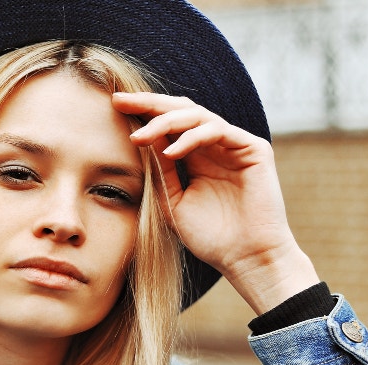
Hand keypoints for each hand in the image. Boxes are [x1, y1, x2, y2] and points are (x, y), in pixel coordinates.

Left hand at [113, 92, 318, 312]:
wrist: (244, 259)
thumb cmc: (210, 237)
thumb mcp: (172, 200)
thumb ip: (159, 170)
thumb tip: (140, 138)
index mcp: (196, 155)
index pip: (169, 123)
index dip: (143, 112)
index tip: (113, 105)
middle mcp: (216, 145)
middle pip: (182, 110)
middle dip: (149, 104)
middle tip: (121, 102)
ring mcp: (235, 145)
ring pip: (197, 116)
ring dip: (165, 122)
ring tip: (140, 137)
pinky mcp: (253, 149)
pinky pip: (218, 131)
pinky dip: (192, 138)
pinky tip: (171, 152)